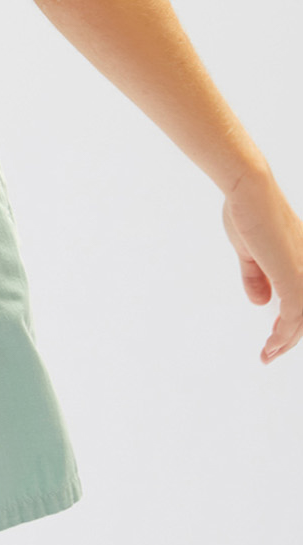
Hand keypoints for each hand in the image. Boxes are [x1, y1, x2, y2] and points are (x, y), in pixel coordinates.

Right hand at [220, 164, 302, 363]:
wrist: (249, 190)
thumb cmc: (246, 211)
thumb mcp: (250, 251)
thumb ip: (256, 276)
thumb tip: (260, 302)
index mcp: (299, 259)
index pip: (300, 299)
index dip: (289, 322)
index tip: (274, 338)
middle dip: (287, 338)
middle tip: (269, 353)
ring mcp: (302, 273)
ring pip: (300, 320)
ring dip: (284, 341)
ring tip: (268, 354)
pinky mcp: (294, 278)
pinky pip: (292, 317)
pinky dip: (282, 335)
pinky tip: (271, 344)